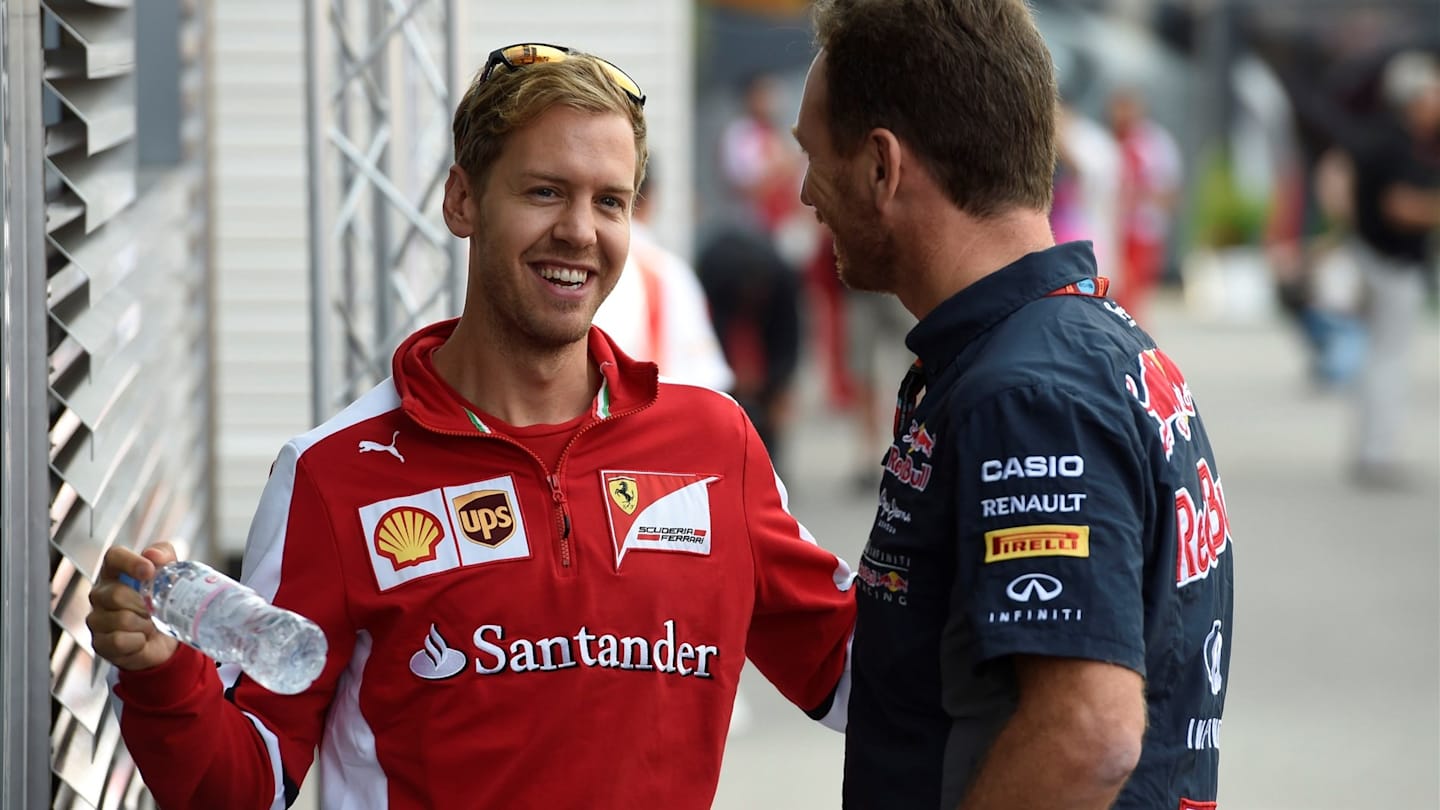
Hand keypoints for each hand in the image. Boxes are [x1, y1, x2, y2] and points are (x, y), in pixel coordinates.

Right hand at [87, 542, 180, 671]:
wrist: (164, 638)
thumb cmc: (161, 602)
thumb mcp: (169, 574)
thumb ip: (163, 555)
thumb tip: (153, 555)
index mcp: (115, 572)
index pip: (113, 557)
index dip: (130, 562)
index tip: (149, 571)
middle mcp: (100, 594)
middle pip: (116, 594)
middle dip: (143, 604)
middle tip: (156, 610)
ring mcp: (96, 619)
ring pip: (121, 619)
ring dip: (144, 624)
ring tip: (150, 625)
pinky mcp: (99, 643)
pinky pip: (119, 640)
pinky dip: (138, 641)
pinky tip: (141, 638)